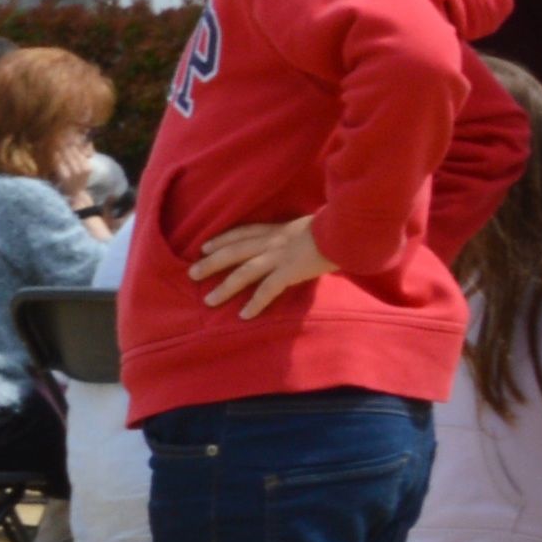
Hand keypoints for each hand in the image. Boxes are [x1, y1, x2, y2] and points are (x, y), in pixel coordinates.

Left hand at [192, 214, 326, 311]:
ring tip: (209, 301)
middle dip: (211, 263)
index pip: (243, 232)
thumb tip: (298, 242)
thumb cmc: (337, 228)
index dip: (222, 239)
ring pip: (244, 272)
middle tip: (192, 274)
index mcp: (278, 229)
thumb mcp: (310, 226)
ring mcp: (280, 256)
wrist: (349, 230)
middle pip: (234, 251)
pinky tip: (244, 315)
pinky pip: (267, 289)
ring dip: (225, 287)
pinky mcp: (291, 271)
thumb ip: (298, 234)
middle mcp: (273, 241)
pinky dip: (255, 303)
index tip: (205, 246)